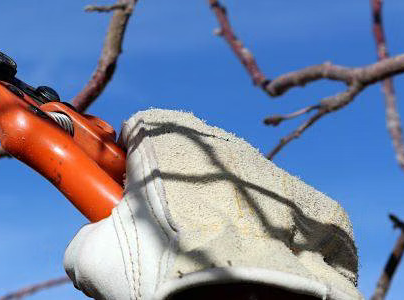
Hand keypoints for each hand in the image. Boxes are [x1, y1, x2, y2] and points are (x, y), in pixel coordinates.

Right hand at [64, 109, 360, 299]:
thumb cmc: (161, 271)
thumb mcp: (92, 257)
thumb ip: (87, 235)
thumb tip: (93, 246)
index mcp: (165, 135)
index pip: (133, 132)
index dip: (119, 167)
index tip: (117, 200)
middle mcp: (222, 142)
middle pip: (184, 161)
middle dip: (170, 194)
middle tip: (158, 241)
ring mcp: (273, 173)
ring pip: (232, 189)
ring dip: (218, 214)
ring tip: (206, 262)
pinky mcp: (317, 209)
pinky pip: (280, 218)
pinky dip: (265, 239)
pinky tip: (249, 270)